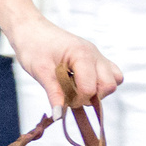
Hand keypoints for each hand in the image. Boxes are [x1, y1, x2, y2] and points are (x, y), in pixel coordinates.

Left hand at [6, 15, 122, 105]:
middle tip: (72, 96)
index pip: (90, 88)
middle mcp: (94, 54)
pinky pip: (110, 73)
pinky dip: (100, 83)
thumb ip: (53, 93)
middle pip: (109, 85)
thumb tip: (60, 116)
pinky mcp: (95, 59)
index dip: (77, 100)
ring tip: (78, 89)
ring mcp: (97, 55)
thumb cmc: (33, 46)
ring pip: (114, 79)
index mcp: (82, 54)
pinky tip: (81, 83)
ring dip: (99, 91)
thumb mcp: (40, 71)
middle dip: (92, 97)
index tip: (63, 99)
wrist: (31, 29)